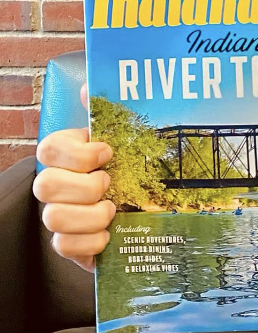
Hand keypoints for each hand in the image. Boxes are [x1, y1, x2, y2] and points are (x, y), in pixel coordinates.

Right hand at [32, 83, 114, 272]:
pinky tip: (109, 235)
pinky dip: (92, 242)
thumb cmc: (127, 172)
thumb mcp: (124, 141)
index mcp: (66, 157)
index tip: (108, 152)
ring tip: (114, 210)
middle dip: (85, 187)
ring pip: (53, 218)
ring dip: (92, 216)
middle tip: (111, 184)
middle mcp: (55, 186)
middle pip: (44, 185)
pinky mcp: (69, 244)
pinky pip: (64, 246)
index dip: (76, 152)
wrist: (138, 215)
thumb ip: (107, 114)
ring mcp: (59, 216)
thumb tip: (89, 86)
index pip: (48, 149)